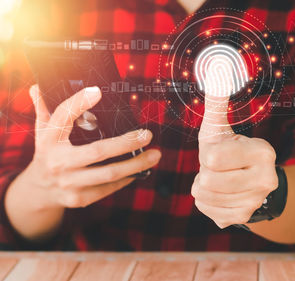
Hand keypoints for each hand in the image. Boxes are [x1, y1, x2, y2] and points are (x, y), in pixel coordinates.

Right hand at [15, 85, 161, 208]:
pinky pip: (109, 188)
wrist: (39, 191)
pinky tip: (140, 169)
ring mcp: (69, 183)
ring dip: (136, 164)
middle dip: (126, 143)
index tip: (97, 91)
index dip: (79, 103)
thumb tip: (39, 85)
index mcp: (48, 140)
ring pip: (109, 173)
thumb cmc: (48, 153)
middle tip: (147, 134)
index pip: (62, 117)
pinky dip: (127, 178)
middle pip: (97, 152)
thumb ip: (44, 108)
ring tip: (155, 154)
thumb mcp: (43, 131)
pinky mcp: (80, 198)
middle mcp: (58, 162)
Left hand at [192, 95, 277, 227]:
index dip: (208, 154)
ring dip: (203, 185)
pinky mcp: (243, 218)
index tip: (220, 151)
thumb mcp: (221, 124)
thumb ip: (217, 98)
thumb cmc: (229, 147)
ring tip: (218, 177)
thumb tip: (217, 64)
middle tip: (218, 167)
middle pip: (207, 180)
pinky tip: (220, 192)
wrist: (250, 179)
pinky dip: (206, 201)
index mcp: (264, 152)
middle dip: (205, 171)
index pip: (212, 159)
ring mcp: (256, 202)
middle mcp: (266, 180)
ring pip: (203, 196)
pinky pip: (206, 209)